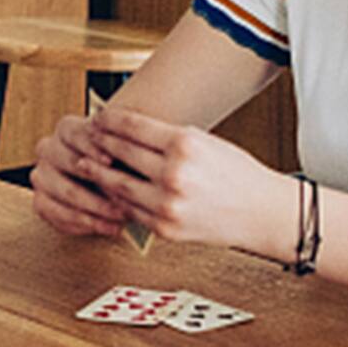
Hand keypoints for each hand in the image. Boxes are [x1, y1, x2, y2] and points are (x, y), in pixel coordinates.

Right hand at [31, 114, 127, 236]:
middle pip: (64, 161)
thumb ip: (125, 146)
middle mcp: (48, 149)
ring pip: (62, 191)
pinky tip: (108, 227)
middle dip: (95, 180)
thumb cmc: (125, 164)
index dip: (90, 147)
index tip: (111, 162)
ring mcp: (41, 176)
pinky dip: (86, 223)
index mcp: (67, 129)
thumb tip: (125, 151)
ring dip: (94, 207)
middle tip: (121, 193)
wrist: (116, 190)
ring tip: (121, 217)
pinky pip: (57, 214)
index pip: (72, 133)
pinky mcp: (41, 202)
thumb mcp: (129, 150)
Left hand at [77, 105, 294, 256]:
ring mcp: (168, 204)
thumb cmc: (235, 173)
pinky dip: (118, 199)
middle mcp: (174, 174)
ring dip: (98, 173)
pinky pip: (131, 210)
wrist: (261, 212)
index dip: (109, 120)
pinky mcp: (165, 228)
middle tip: (87, 137)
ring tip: (86, 165)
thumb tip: (125, 131)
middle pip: (121, 153)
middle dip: (100, 143)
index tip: (98, 117)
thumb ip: (166, 138)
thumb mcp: (204, 142)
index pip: (133, 127)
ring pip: (118, 185)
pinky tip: (110, 190)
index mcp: (185, 145)